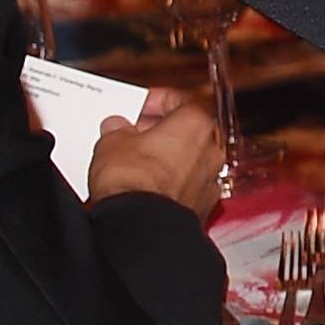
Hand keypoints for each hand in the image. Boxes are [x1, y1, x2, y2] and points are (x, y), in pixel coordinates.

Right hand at [88, 98, 224, 221]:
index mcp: (198, 122)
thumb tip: (116, 129)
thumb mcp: (112, 142)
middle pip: (190, 129)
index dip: (157, 99)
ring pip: (191, 158)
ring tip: (137, 161)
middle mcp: (212, 148)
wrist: (141, 226)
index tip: (141, 105)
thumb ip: (117, 129)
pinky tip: (148, 187)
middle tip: (135, 132)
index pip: (183, 98)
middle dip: (161, 129)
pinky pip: (188, 184)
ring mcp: (211, 178)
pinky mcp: (203, 205)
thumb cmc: (134, 182)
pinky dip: (172, 182)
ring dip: (168, 157)